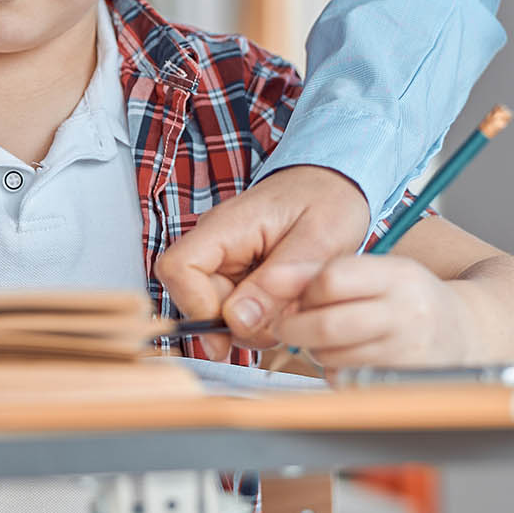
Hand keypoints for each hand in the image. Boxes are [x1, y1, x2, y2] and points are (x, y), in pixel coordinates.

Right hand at [155, 166, 370, 346]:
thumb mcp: (318, 242)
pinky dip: (263, 318)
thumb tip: (235, 322)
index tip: (236, 328)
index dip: (197, 306)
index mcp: (226, 225)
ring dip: (257, 323)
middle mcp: (216, 243)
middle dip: (241, 323)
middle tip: (289, 316)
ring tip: (296, 304)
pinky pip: (237, 310)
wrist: (335, 184)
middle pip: (198, 299)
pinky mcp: (238, 275)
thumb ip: (276, 283)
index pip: (178, 269)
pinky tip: (289, 304)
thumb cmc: (329, 200)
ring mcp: (225, 260)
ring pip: (219, 312)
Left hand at [274, 255, 476, 367]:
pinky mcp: (401, 384)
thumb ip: (319, 272)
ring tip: (326, 339)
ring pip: (332, 356)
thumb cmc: (408, 299)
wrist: (465, 333)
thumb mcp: (375, 272)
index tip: (301, 296)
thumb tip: (267, 281)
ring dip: (315, 350)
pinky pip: (347, 380)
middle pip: (327, 324)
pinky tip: (348, 357)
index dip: (305, 290)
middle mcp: (408, 313)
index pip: (332, 278)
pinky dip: (335, 370)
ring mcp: (407, 353)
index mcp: (399, 275)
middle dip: (295, 327)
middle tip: (289, 325)